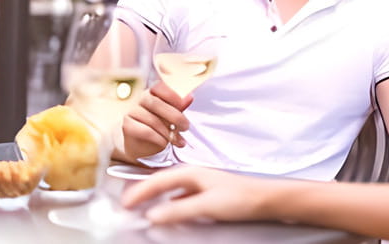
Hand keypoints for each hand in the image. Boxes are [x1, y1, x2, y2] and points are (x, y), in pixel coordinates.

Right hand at [121, 81, 192, 158]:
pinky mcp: (127, 126)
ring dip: (169, 132)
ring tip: (179, 140)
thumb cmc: (158, 124)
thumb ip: (179, 105)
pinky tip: (165, 143)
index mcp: (153, 92)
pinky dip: (158, 139)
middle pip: (157, 104)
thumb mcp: (171, 114)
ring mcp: (132, 111)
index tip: (184, 104)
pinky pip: (145, 132)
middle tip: (186, 127)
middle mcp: (141, 99)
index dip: (172, 94)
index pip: (160, 87)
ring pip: (153, 120)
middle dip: (175, 117)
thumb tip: (190, 97)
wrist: (140, 142)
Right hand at [121, 165, 270, 223]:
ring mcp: (200, 184)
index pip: (156, 181)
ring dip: (155, 198)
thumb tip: (152, 215)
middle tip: (127, 204)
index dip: (138, 192)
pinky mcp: (206, 193)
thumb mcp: (205, 206)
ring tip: (142, 208)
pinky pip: (180, 197)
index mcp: (190, 172)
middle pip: (161, 182)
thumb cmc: (240, 197)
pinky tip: (168, 212)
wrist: (264, 200)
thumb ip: (177, 210)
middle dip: (143, 192)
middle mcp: (194, 175)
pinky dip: (168, 204)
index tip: (124, 203)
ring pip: (170, 190)